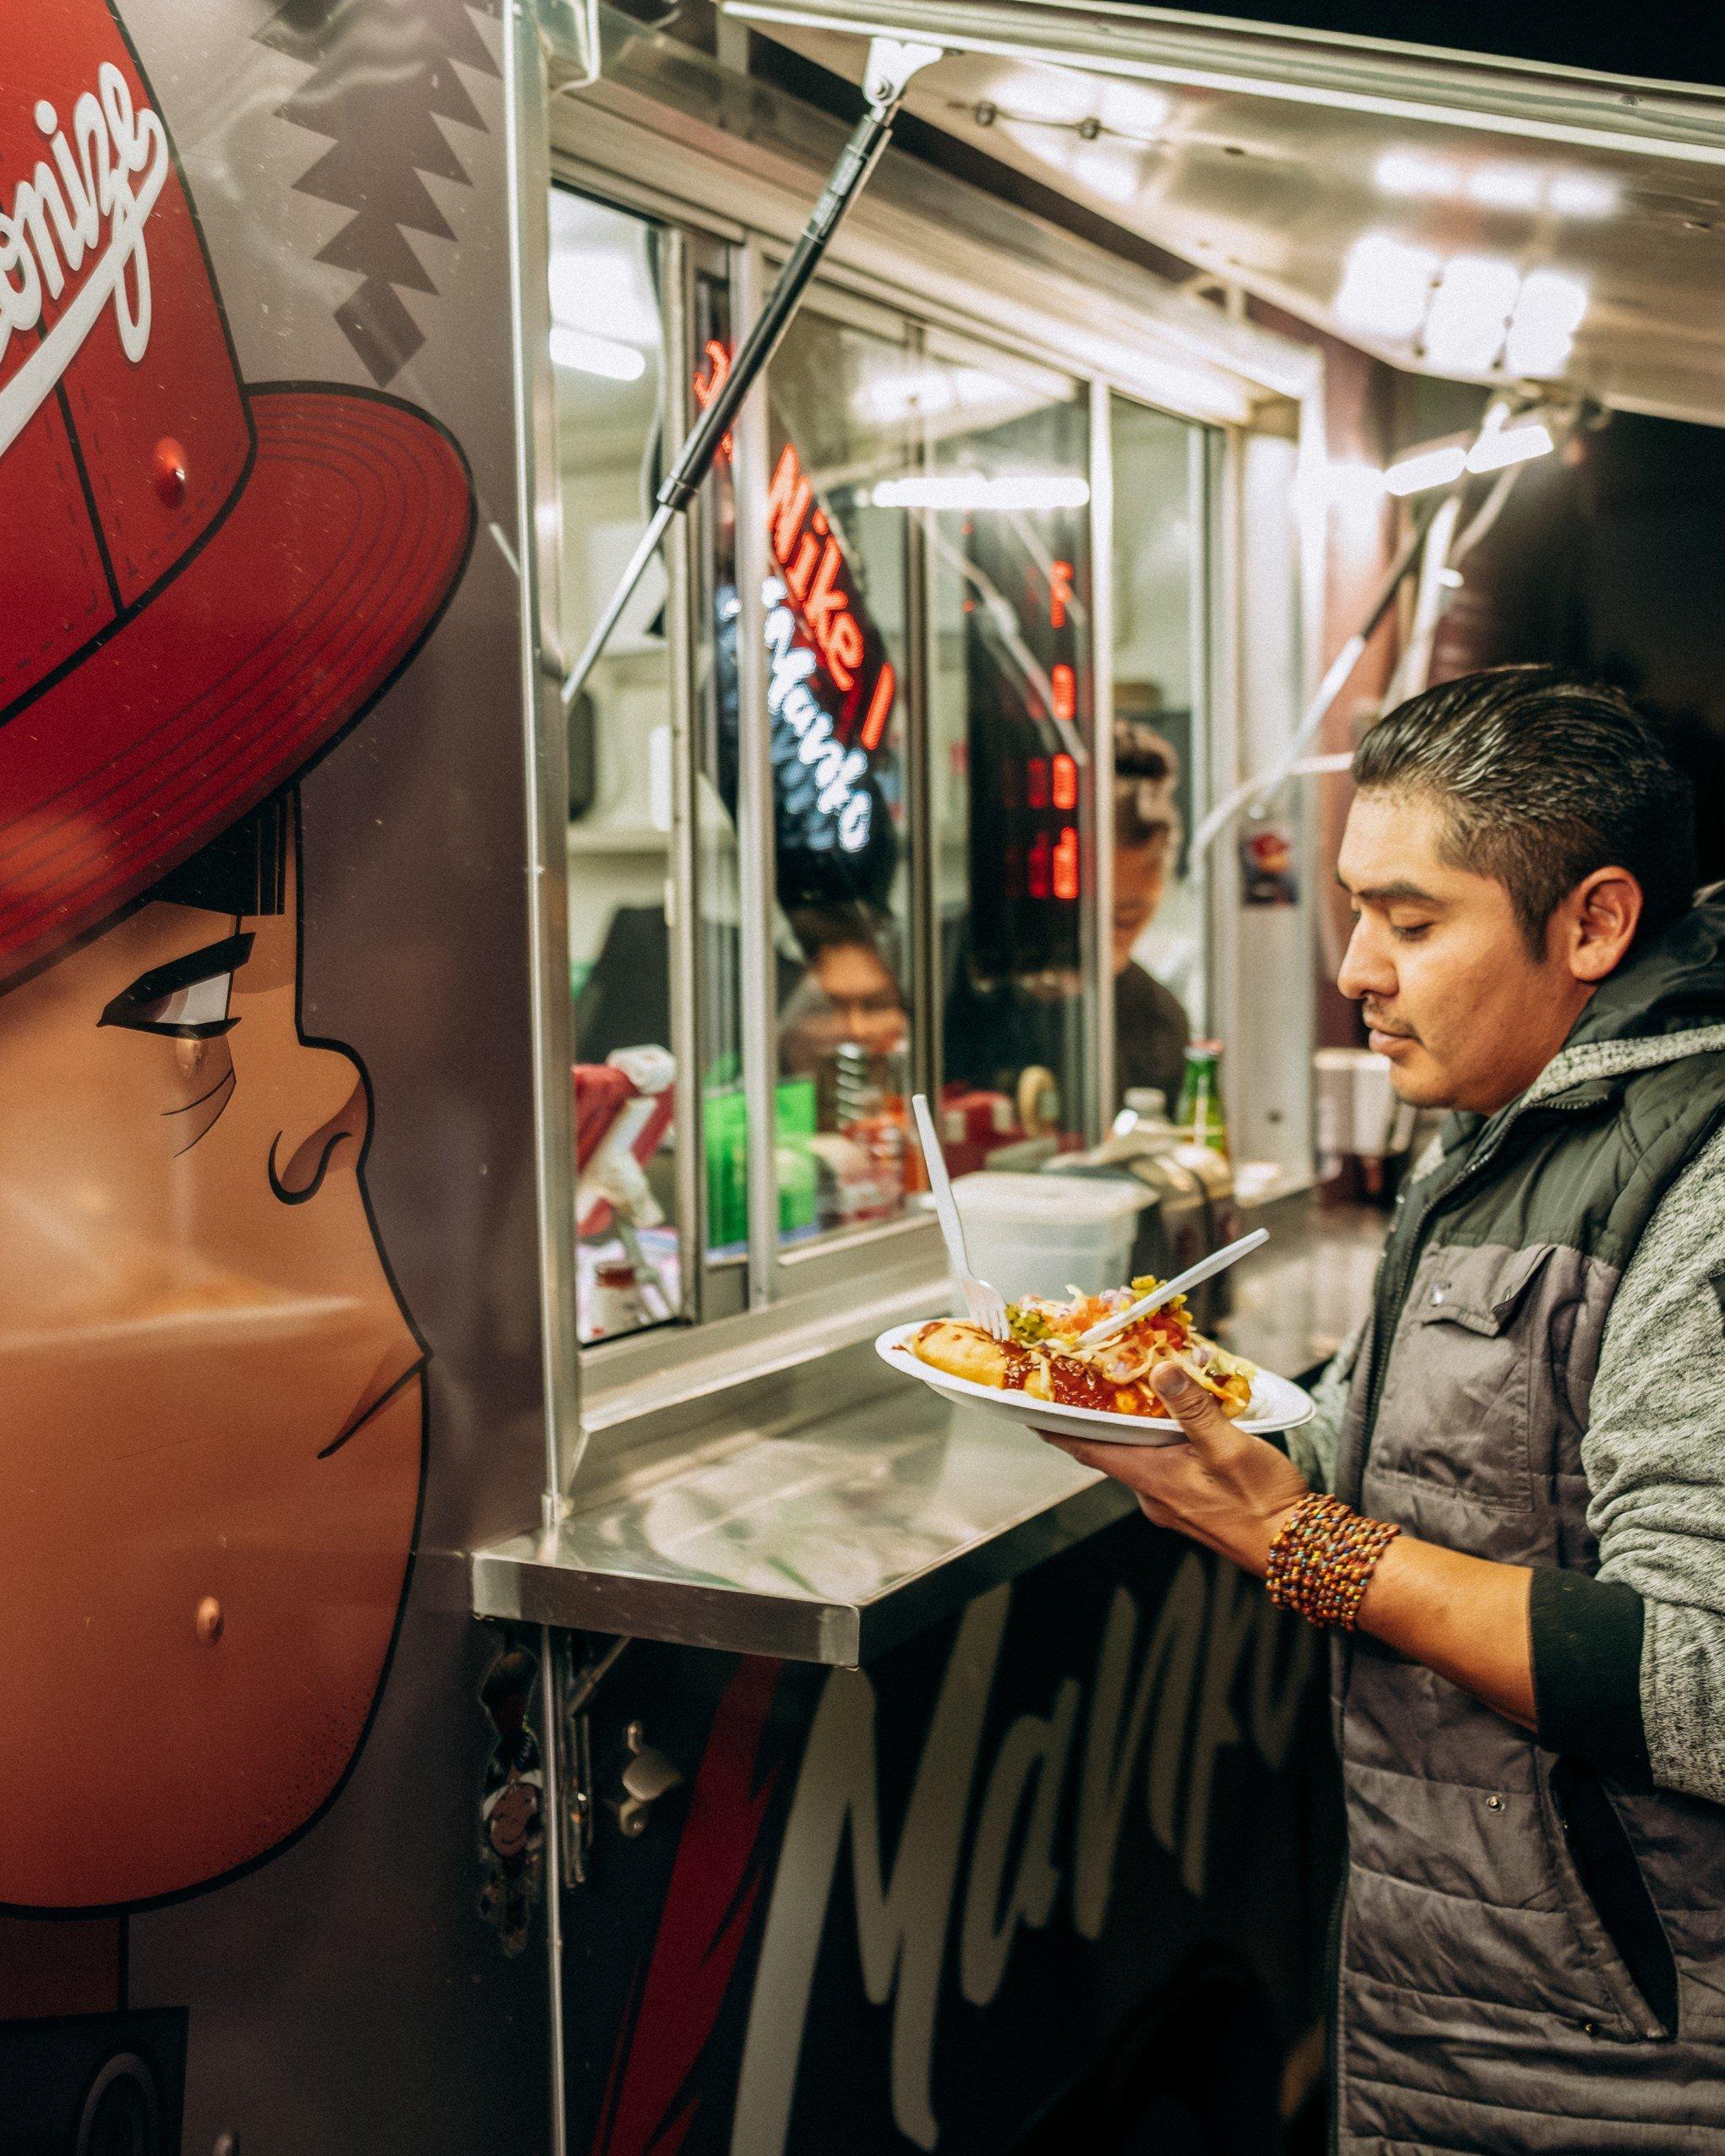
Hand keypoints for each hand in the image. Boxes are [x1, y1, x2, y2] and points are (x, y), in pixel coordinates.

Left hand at [1042, 1362, 1311, 1576]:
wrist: (1299, 1550)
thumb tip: (1162, 1370)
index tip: (1027, 1404)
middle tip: (1079, 1384)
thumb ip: (1194, 1409)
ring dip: (1129, 1429)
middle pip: (1107, 1449)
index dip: (1055, 1424)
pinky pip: (1162, 1468)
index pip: (1085, 1447)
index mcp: (1152, 1477)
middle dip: (1091, 1418)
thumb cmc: (1265, 1503)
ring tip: (1130, 1393)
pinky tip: (1177, 1426)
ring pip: (1137, 1458)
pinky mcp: (1192, 1506)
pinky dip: (1158, 1443)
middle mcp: (1152, 1494)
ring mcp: (1171, 1503)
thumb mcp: (1230, 1448)